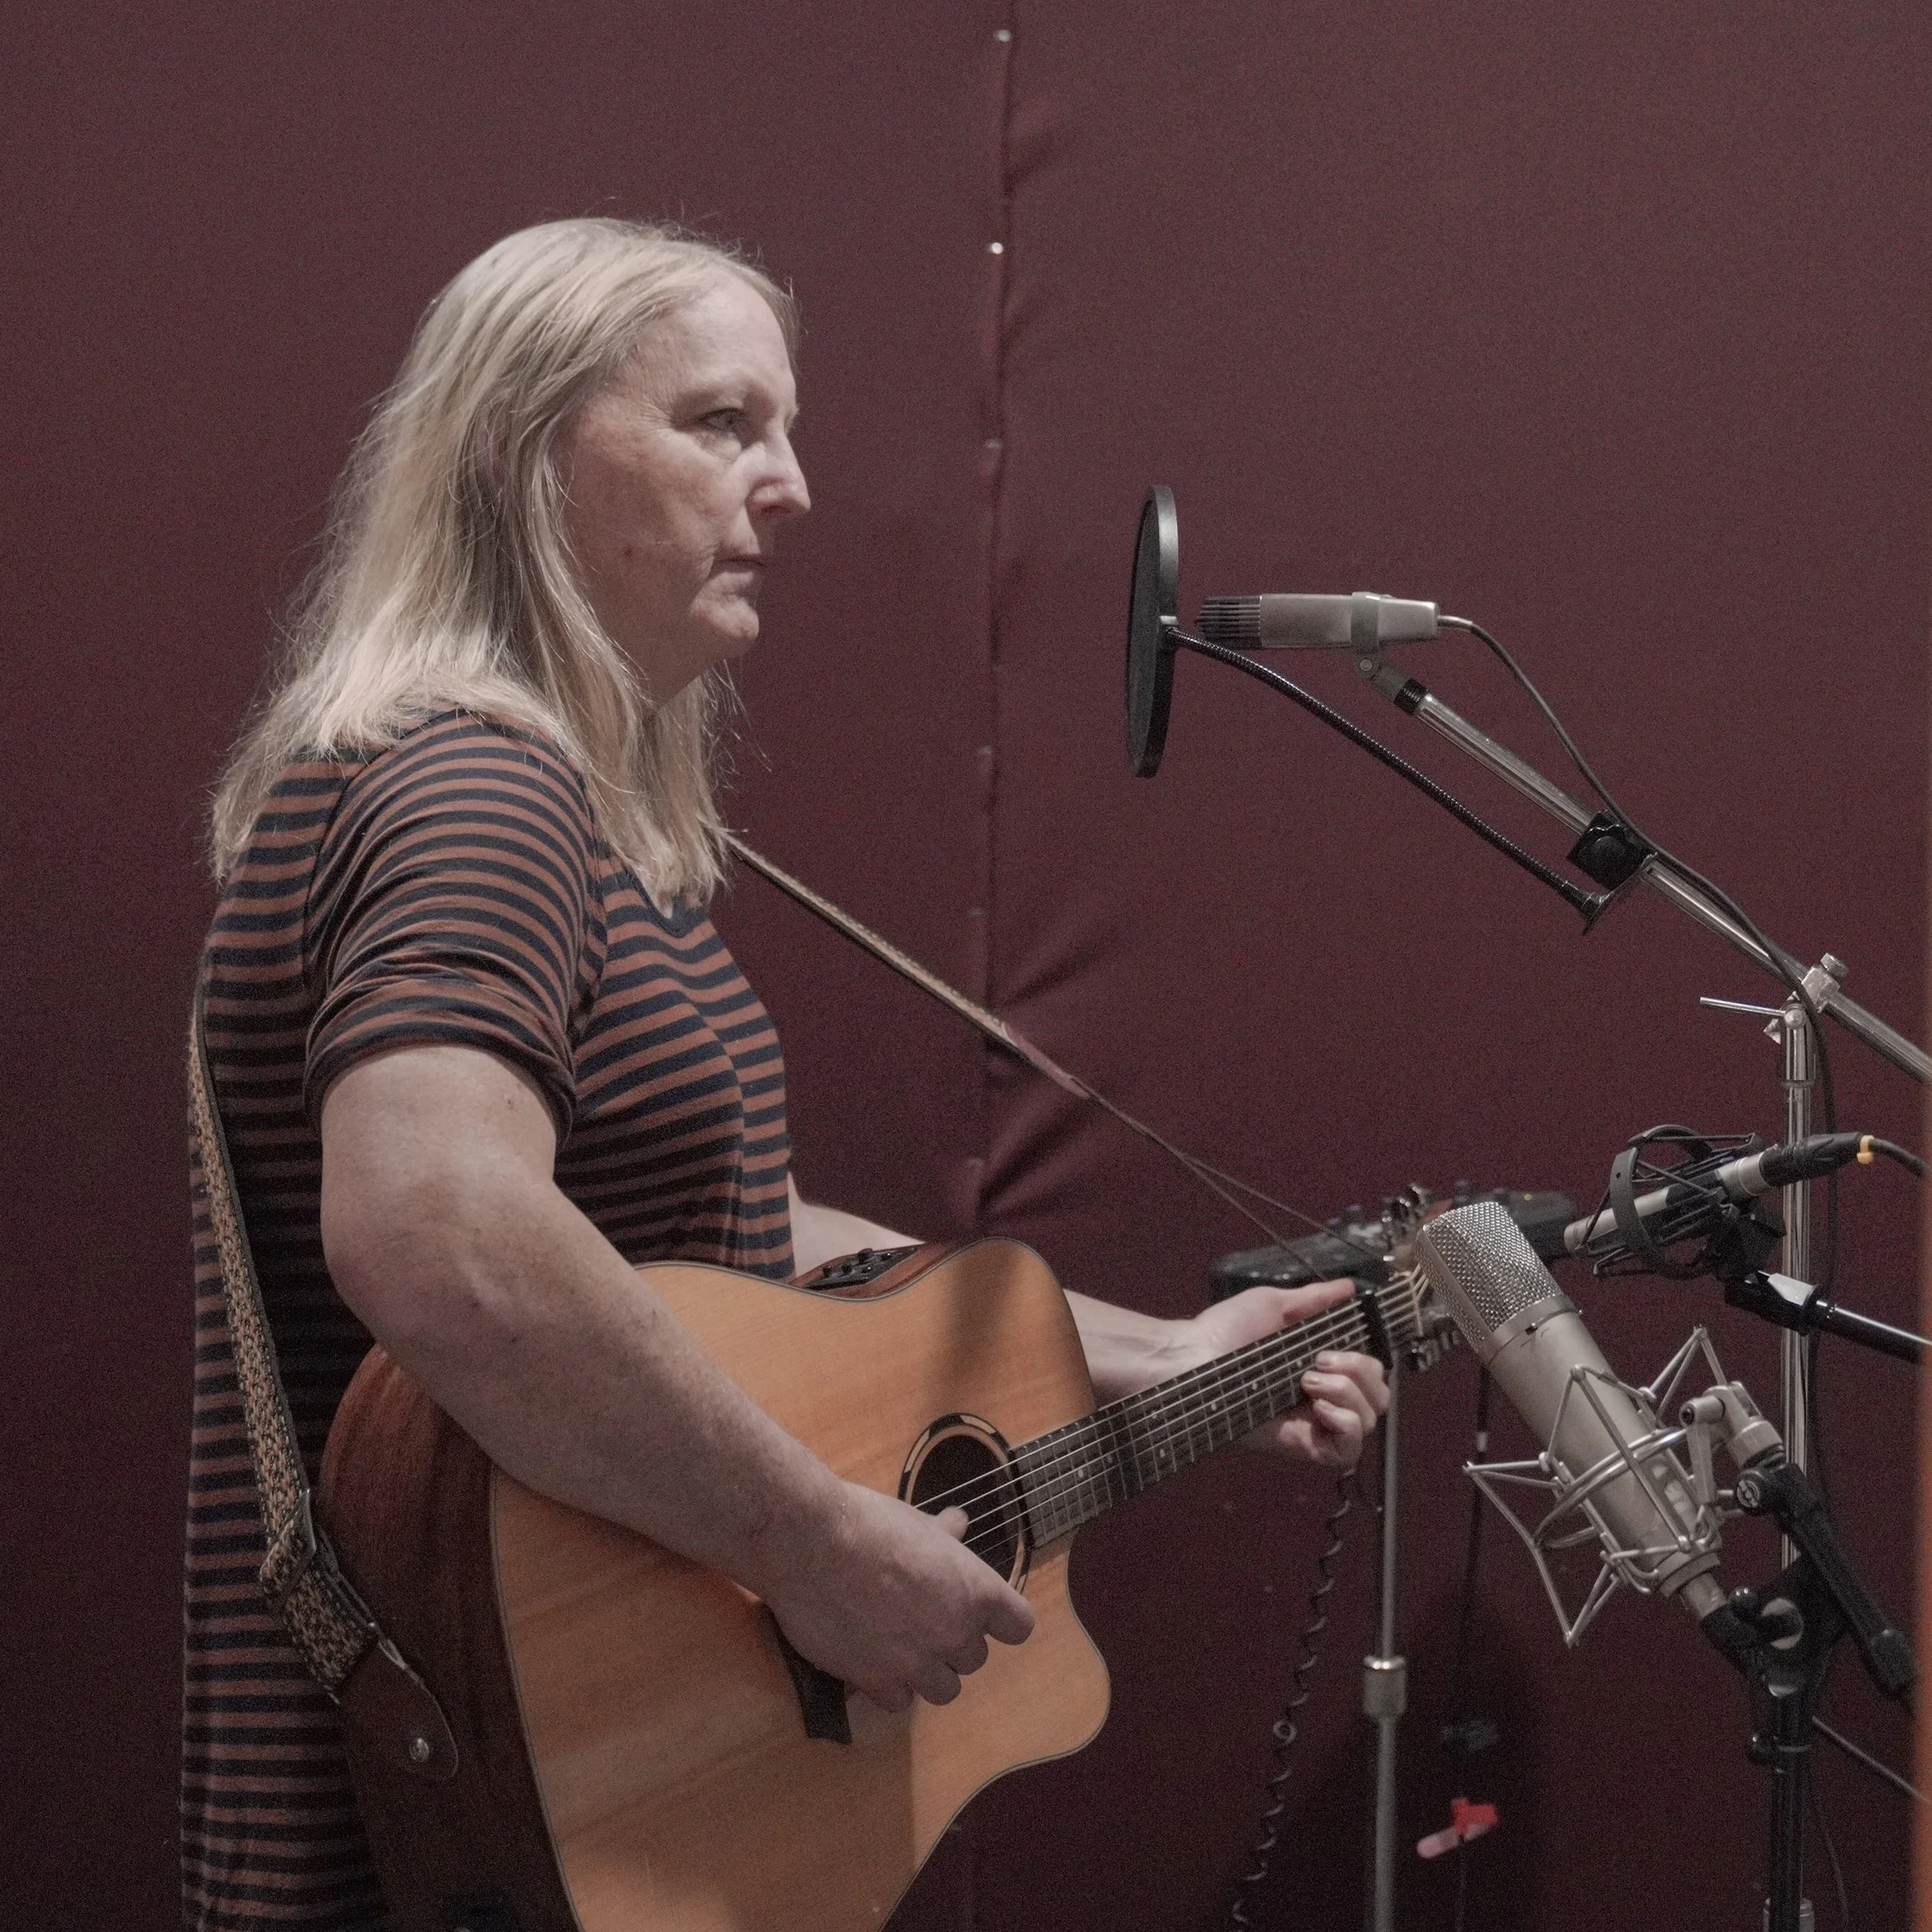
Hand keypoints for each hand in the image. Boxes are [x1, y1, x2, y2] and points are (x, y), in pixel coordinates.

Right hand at [760, 1481, 1035, 1712]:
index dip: (1000, 1621)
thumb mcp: (916, 1521)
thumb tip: (959, 1523)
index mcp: (976, 1590)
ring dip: (927, 1672)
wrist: (811, 1543)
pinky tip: (871, 1659)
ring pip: (944, 1689)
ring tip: (900, 1645)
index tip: (981, 1614)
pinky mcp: (878, 1683)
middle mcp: (956, 1632)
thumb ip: (944, 1534)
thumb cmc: (868, 1522)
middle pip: (975, 1658)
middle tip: (921, 1618)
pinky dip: (889, 1686)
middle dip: (952, 1642)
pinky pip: (901, 1702)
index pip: (1019, 1626)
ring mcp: (918, 1663)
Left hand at [1167, 1279, 1388, 1469]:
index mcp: (1319, 1367)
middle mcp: (1322, 1397)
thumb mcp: (1273, 1305)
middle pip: (1378, 1398)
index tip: (1330, 1347)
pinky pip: (1347, 1451)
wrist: (1192, 1361)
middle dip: (1360, 1373)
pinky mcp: (1303, 1445)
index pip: (1370, 1373)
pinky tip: (1320, 1407)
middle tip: (1318, 1362)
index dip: (1366, 1361)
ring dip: (1350, 1395)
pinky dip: (1346, 1426)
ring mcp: (1314, 1424)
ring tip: (1309, 1381)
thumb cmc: (1223, 1331)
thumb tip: (1348, 1287)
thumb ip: (1314, 1299)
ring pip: (1369, 1422)